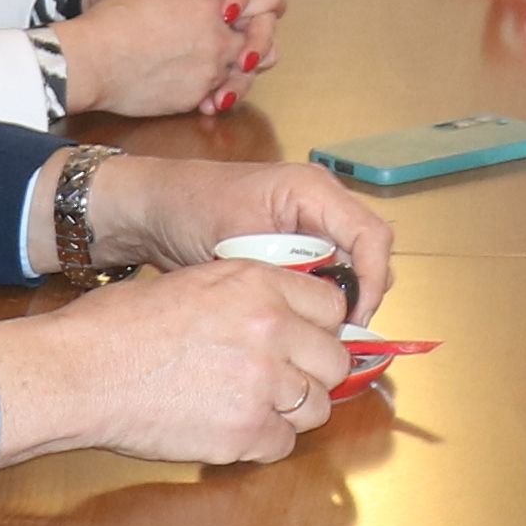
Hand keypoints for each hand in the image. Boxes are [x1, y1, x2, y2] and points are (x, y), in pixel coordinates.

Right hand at [0, 262, 347, 464]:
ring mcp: (262, 382)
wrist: (80, 373)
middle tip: (282, 381)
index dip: (320, 329)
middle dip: (312, 374)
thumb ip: (246, 297)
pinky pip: (282, 445)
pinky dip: (261, 443)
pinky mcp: (245, 430)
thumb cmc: (117, 327)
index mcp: (258, 283)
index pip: (333, 308)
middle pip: (334, 361)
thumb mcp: (192, 283)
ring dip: (291, 411)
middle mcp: (271, 328)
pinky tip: (230, 429)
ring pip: (316, 407)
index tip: (306, 342)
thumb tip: (280, 318)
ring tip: (252, 407)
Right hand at [57, 0, 266, 117]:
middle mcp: (218, 42)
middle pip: (267, 40)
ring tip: (223, 61)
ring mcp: (209, 74)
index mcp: (211, 9)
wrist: (90, 64)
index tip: (236, 6)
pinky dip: (217, 90)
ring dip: (241, 66)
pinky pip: (221, 95)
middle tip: (242, 34)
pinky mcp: (195, 99)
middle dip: (258, 35)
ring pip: (249, 73)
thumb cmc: (112, 22)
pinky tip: (201, 83)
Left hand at [81, 156, 394, 319]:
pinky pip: (323, 278)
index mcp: (313, 189)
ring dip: (337, 303)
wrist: (153, 209)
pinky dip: (315, 303)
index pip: (371, 235)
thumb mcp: (239, 239)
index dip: (372, 279)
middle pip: (368, 255)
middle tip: (336, 335)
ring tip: (316, 334)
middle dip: (359, 296)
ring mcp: (309, 228)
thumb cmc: (189, 208)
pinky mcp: (295, 249)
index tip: (354, 317)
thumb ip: (285, 268)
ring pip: (349, 271)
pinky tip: (298, 325)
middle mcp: (320, 206)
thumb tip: (321, 308)